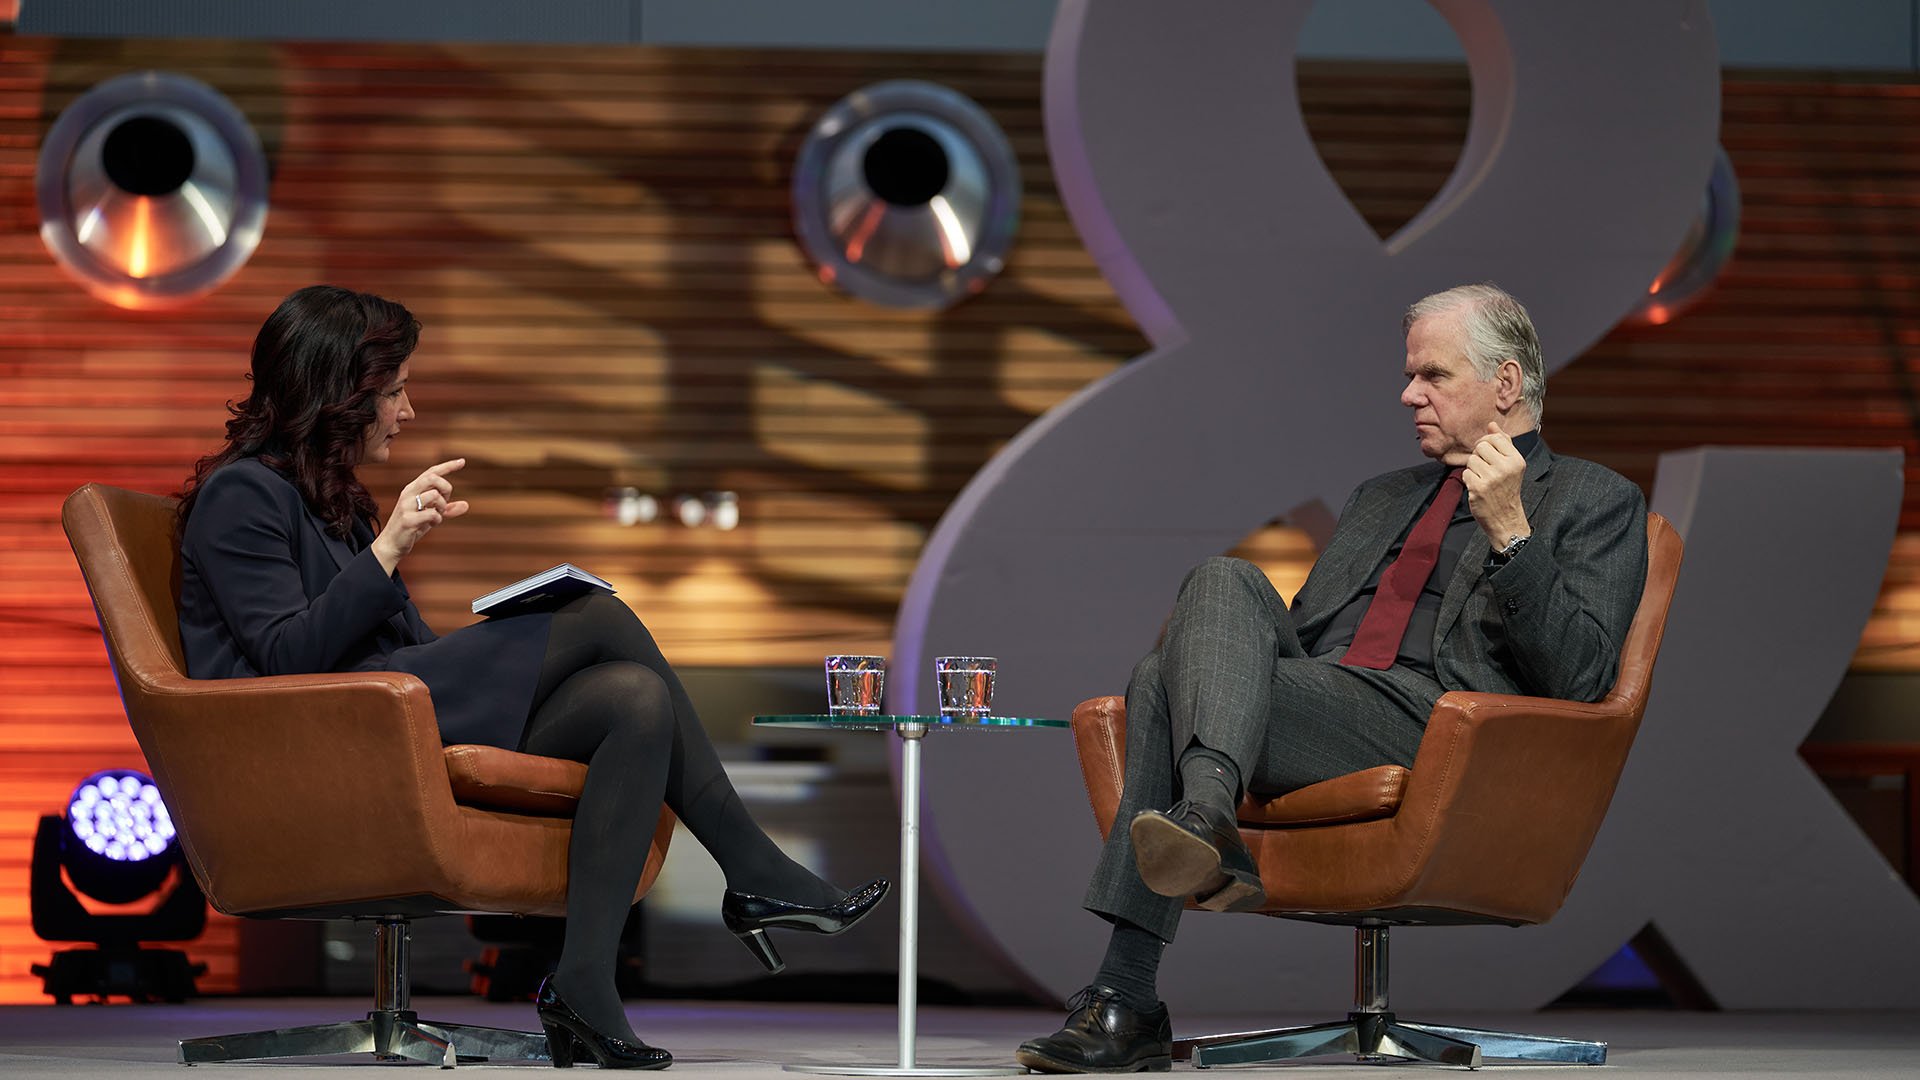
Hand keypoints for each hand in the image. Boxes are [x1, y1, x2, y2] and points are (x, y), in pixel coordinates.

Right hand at [371, 458, 468, 574]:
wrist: (392, 544)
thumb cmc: (412, 527)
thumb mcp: (431, 516)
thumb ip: (447, 510)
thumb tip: (466, 505)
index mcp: (413, 489)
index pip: (431, 472)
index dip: (447, 466)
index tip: (462, 461)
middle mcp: (408, 494)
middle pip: (432, 478)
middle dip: (446, 487)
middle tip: (446, 500)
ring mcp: (406, 506)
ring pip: (433, 495)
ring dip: (441, 506)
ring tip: (437, 515)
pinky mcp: (408, 520)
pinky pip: (431, 513)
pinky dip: (437, 519)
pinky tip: (432, 523)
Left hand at [1462, 422, 1528, 546]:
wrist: (1506, 517)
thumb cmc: (1507, 488)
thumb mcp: (1512, 465)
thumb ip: (1503, 443)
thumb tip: (1492, 424)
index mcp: (1516, 460)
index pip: (1494, 438)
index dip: (1486, 443)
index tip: (1487, 453)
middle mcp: (1506, 467)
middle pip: (1480, 447)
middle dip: (1479, 456)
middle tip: (1485, 469)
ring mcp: (1492, 478)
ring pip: (1471, 460)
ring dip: (1473, 469)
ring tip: (1483, 479)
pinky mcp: (1478, 488)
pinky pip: (1465, 473)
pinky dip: (1469, 480)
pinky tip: (1478, 487)